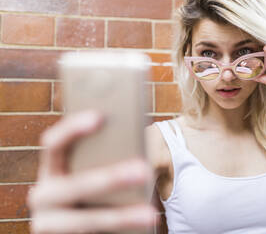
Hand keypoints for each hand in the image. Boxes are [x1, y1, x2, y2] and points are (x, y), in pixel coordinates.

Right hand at [27, 110, 158, 233]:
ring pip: (85, 220)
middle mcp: (42, 194)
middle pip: (75, 184)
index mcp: (51, 169)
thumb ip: (104, 160)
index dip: (73, 129)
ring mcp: (47, 223)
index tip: (100, 116)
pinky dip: (119, 231)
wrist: (79, 228)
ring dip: (121, 216)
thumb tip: (139, 150)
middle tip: (144, 170)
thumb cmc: (93, 193)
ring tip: (150, 214)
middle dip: (111, 178)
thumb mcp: (93, 173)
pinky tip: (141, 228)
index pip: (53, 144)